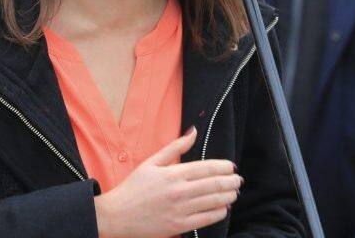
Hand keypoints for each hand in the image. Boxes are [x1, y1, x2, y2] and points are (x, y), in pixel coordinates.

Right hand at [95, 127, 242, 237]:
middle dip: (231, 182)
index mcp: (174, 173)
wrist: (116, 215)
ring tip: (234, 193)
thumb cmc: (134, 187)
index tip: (232, 167)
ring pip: (214, 201)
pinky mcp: (178, 225)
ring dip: (228, 196)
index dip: (224, 167)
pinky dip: (219, 213)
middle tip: (238, 180)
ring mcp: (180, 209)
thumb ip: (175, 146)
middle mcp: (179, 191)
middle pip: (215, 184)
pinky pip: (206, 219)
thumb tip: (193, 130)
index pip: (207, 167)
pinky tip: (223, 208)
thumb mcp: (152, 162)